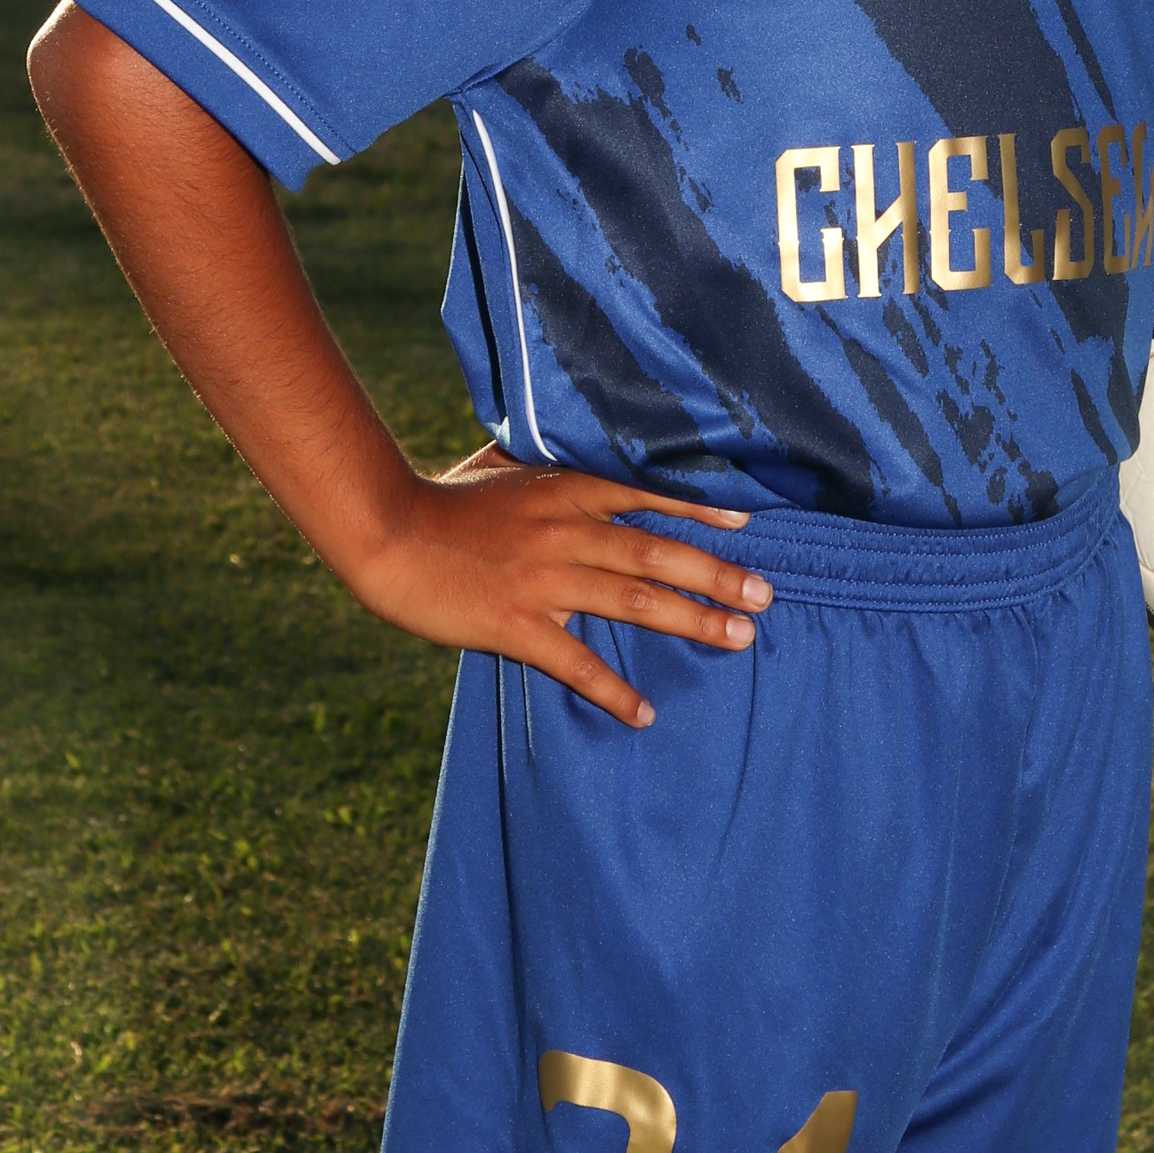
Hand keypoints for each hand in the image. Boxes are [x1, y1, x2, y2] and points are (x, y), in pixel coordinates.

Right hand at [353, 444, 773, 729]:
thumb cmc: (443, 498)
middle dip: (716, 574)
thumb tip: (571, 438)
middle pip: (656, 552)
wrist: (388, 533)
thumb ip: (544, 457)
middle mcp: (566, 531)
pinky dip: (612, 690)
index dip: (699, 510)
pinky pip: (576, 661)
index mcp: (565, 491)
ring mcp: (544, 579)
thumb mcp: (501, 462)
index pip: (647, 496)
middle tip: (765, 595)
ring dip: (691, 621)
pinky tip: (643, 713)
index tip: (746, 523)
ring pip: (633, 600)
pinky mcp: (517, 624)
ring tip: (738, 638)